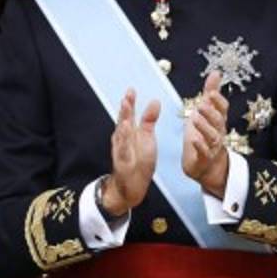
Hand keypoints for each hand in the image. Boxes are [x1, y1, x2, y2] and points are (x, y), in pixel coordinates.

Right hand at [102, 88, 160, 214]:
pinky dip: (124, 143)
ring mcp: (121, 151)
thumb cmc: (138, 161)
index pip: (129, 115)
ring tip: (125, 111)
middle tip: (127, 96)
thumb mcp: (147, 138)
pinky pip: (123, 152)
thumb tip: (155, 101)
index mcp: (129, 133)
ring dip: (123, 123)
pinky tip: (125, 134)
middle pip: (123, 122)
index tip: (131, 89)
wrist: (130, 187)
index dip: (129, 103)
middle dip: (125, 110)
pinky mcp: (123, 164)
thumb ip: (149, 121)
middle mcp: (122, 140)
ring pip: (121, 135)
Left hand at [182, 71, 229, 196]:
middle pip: (218, 122)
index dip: (218, 101)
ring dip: (205, 127)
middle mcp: (218, 132)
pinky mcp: (204, 158)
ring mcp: (212, 146)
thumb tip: (216, 72)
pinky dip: (200, 146)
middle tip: (202, 104)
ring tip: (195, 118)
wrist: (206, 165)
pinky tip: (193, 140)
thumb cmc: (205, 134)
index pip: (223, 109)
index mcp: (218, 120)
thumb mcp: (206, 111)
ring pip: (212, 136)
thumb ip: (211, 92)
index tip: (211, 93)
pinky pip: (204, 152)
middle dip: (211, 113)